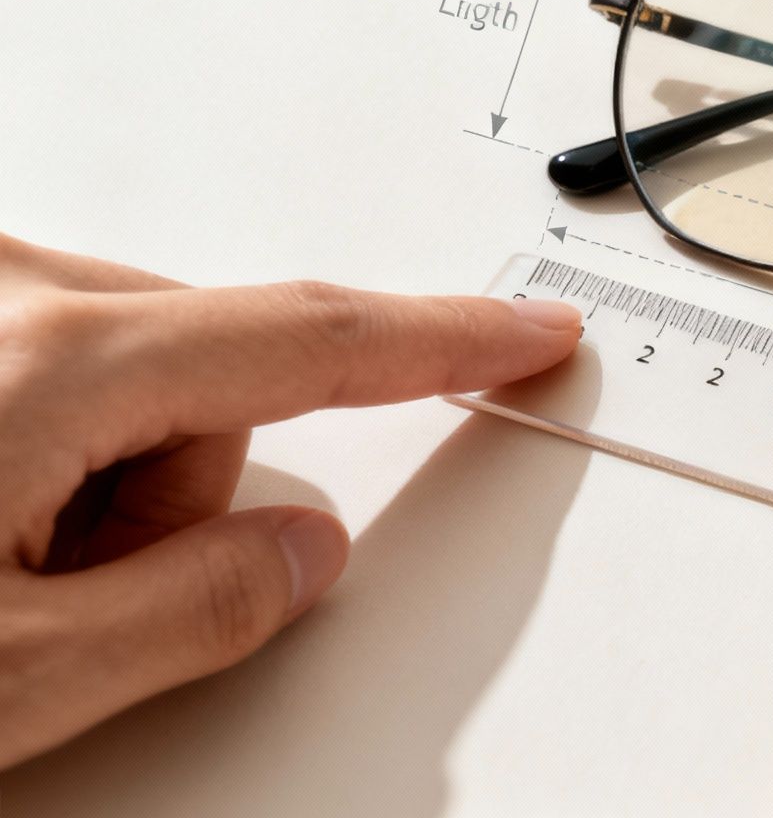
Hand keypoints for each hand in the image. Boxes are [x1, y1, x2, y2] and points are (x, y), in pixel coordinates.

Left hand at [0, 234, 581, 767]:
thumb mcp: (18, 675)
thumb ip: (195, 611)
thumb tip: (301, 553)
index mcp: (45, 358)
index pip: (310, 338)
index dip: (442, 342)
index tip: (524, 334)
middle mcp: (3, 293)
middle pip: (208, 375)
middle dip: (181, 490)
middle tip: (75, 593)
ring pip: (129, 372)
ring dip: (102, 474)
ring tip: (0, 568)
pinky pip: (55, 361)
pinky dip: (45, 444)